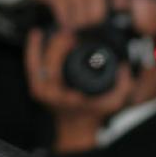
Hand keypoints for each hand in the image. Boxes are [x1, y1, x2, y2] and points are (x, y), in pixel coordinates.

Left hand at [25, 28, 132, 153]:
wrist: (75, 126)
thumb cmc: (93, 113)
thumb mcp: (113, 102)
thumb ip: (123, 86)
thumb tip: (123, 66)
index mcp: (67, 97)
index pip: (59, 71)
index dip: (62, 50)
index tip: (74, 37)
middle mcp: (51, 94)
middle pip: (47, 64)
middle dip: (56, 45)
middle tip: (68, 31)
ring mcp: (41, 91)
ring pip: (35, 63)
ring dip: (41, 45)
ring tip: (51, 30)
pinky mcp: (35, 86)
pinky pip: (31, 65)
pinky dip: (32, 49)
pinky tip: (36, 34)